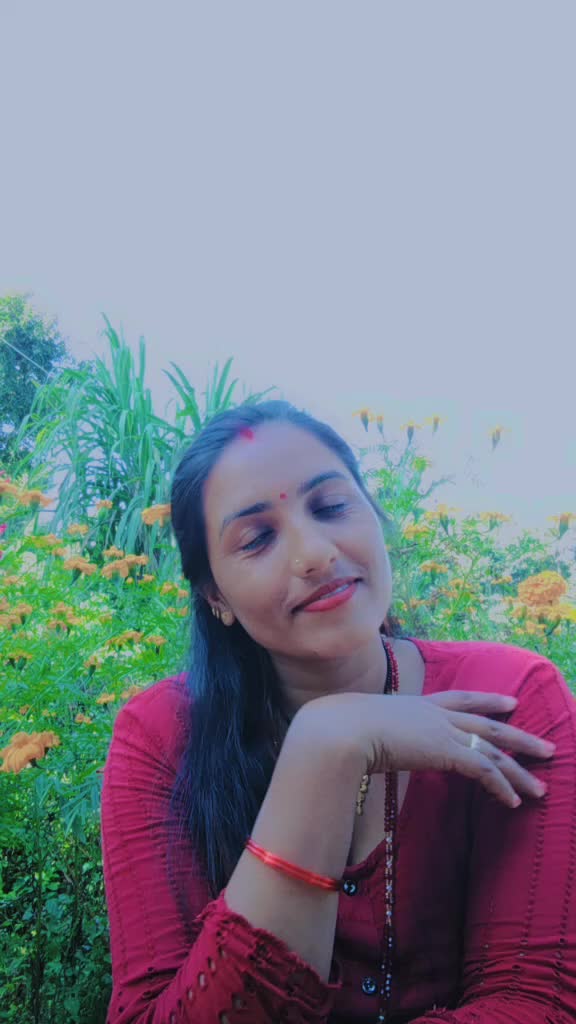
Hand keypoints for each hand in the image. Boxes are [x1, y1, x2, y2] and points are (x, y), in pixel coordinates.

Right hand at [296, 690, 554, 807]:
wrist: (340, 730)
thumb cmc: (337, 729)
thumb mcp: (359, 727)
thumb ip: (370, 734)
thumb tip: (360, 744)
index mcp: (415, 704)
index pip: (460, 698)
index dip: (487, 700)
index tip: (510, 702)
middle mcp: (434, 714)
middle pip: (487, 723)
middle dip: (519, 737)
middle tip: (546, 747)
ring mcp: (442, 731)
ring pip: (493, 749)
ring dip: (519, 771)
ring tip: (540, 788)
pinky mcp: (445, 751)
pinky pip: (483, 770)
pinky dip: (501, 786)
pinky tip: (513, 801)